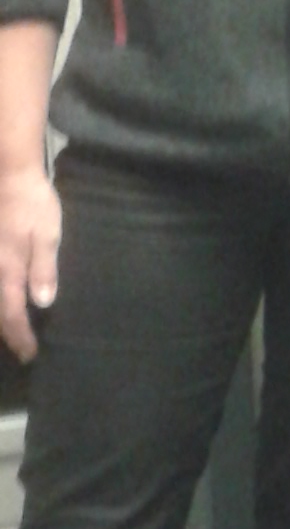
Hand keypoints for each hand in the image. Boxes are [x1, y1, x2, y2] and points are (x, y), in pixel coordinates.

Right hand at [0, 166, 61, 362]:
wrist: (9, 173)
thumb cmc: (32, 203)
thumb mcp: (46, 235)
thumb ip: (43, 269)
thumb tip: (42, 303)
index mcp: (7, 269)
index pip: (12, 314)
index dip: (20, 337)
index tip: (29, 354)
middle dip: (7, 333)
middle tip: (20, 349)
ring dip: (0, 316)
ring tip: (11, 330)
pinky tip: (5, 297)